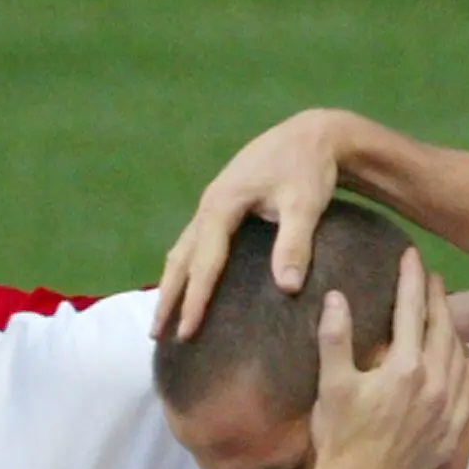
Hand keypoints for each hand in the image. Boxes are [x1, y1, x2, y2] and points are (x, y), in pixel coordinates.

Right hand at [156, 109, 346, 340]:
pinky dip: (186, 268)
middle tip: (156, 334)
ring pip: (182, 250)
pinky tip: (187, 286)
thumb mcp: (305, 204)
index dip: (195, 299)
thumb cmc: (309, 168)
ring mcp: (212, 204)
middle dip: (168, 296)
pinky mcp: (222, 205)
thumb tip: (287, 288)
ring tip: (162, 318)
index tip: (187, 332)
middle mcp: (209, 204)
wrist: (312, 134)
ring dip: (172, 284)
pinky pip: (195, 243)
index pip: (204, 262)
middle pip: (180, 257)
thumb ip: (295, 244)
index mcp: (222, 204)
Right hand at [304, 250, 468, 468]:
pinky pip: (468, 388)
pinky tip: (457, 360)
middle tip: (430, 278)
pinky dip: (463, 365)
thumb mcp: (332, 385)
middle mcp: (435, 384)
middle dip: (437, 298)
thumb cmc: (340, 438)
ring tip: (442, 316)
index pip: (412, 310)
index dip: (411, 279)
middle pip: (443, 328)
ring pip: (460, 356)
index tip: (411, 256)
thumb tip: (337, 297)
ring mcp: (449, 409)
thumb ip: (335, 338)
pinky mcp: (453, 430)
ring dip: (452, 330)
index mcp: (406, 368)